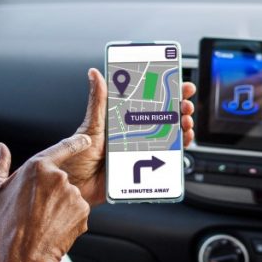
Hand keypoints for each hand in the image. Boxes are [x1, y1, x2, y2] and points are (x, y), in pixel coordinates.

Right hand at [0, 138, 91, 261]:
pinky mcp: (83, 213)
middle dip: (49, 192)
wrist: (21, 259)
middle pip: (59, 180)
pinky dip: (67, 219)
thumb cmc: (1, 227)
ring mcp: (74, 196)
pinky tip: (51, 229)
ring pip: (68, 197)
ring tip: (39, 222)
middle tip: (32, 211)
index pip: (64, 148)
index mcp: (37, 167)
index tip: (86, 141)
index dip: (76, 144)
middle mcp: (60, 178)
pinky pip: (76, 212)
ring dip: (58, 206)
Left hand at [59, 68, 195, 205]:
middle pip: (164, 117)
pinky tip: (183, 142)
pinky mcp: (144, 168)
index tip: (179, 83)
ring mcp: (140, 150)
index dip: (167, 91)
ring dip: (182, 127)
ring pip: (169, 136)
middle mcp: (134, 134)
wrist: (76, 188)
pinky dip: (178, 149)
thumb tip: (94, 74)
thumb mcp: (90, 127)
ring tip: (185, 122)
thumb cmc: (77, 158)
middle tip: (185, 105)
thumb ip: (98, 102)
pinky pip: (166, 158)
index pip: (149, 101)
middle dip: (179, 108)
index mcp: (122, 120)